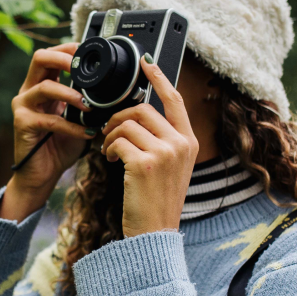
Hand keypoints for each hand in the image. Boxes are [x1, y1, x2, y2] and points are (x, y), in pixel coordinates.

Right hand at [0, 42, 95, 220]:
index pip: (51, 55)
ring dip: (70, 94)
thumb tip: (114, 89)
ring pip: (44, 87)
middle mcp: (28, 91)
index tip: (89, 52)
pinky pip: (50, 119)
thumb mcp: (77, 118)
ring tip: (87, 105)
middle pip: (40, 58)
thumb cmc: (59, 146)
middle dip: (64, 58)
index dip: (69, 48)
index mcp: (41, 85)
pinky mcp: (23, 124)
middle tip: (82, 67)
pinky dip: (71, 126)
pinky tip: (86, 133)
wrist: (41, 174)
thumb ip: (87, 101)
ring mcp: (23, 106)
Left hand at [101, 57, 199, 236]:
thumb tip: (137, 115)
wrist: (155, 233)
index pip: (175, 100)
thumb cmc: (156, 201)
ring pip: (127, 123)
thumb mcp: (169, 167)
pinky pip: (117, 141)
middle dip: (119, 117)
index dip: (159, 78)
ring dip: (110, 134)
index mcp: (188, 142)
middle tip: (109, 132)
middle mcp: (181, 144)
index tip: (146, 63)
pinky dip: (108, 148)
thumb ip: (161, 140)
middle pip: (143, 108)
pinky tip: (109, 161)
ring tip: (108, 151)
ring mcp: (165, 153)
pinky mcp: (144, 164)